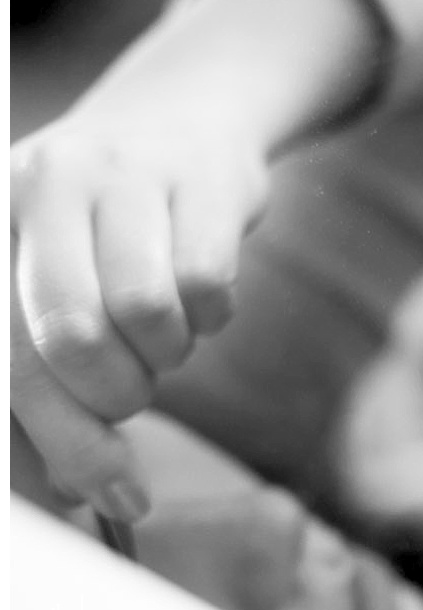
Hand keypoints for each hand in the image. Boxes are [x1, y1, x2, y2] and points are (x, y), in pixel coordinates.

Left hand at [11, 0, 384, 520]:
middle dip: (113, 400)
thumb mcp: (50, 284)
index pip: (3, 358)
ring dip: (168, 355)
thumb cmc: (102, 230)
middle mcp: (39, 186)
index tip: (105, 492)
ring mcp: (125, 172)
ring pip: (147, 314)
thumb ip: (46, 387)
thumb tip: (82, 493)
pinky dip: (214, 319)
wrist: (184, 115)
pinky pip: (211, 289)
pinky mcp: (204, 177)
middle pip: (69, 339)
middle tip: (134, 400)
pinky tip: (202, 300)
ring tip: (164, 337)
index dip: (52, 440)